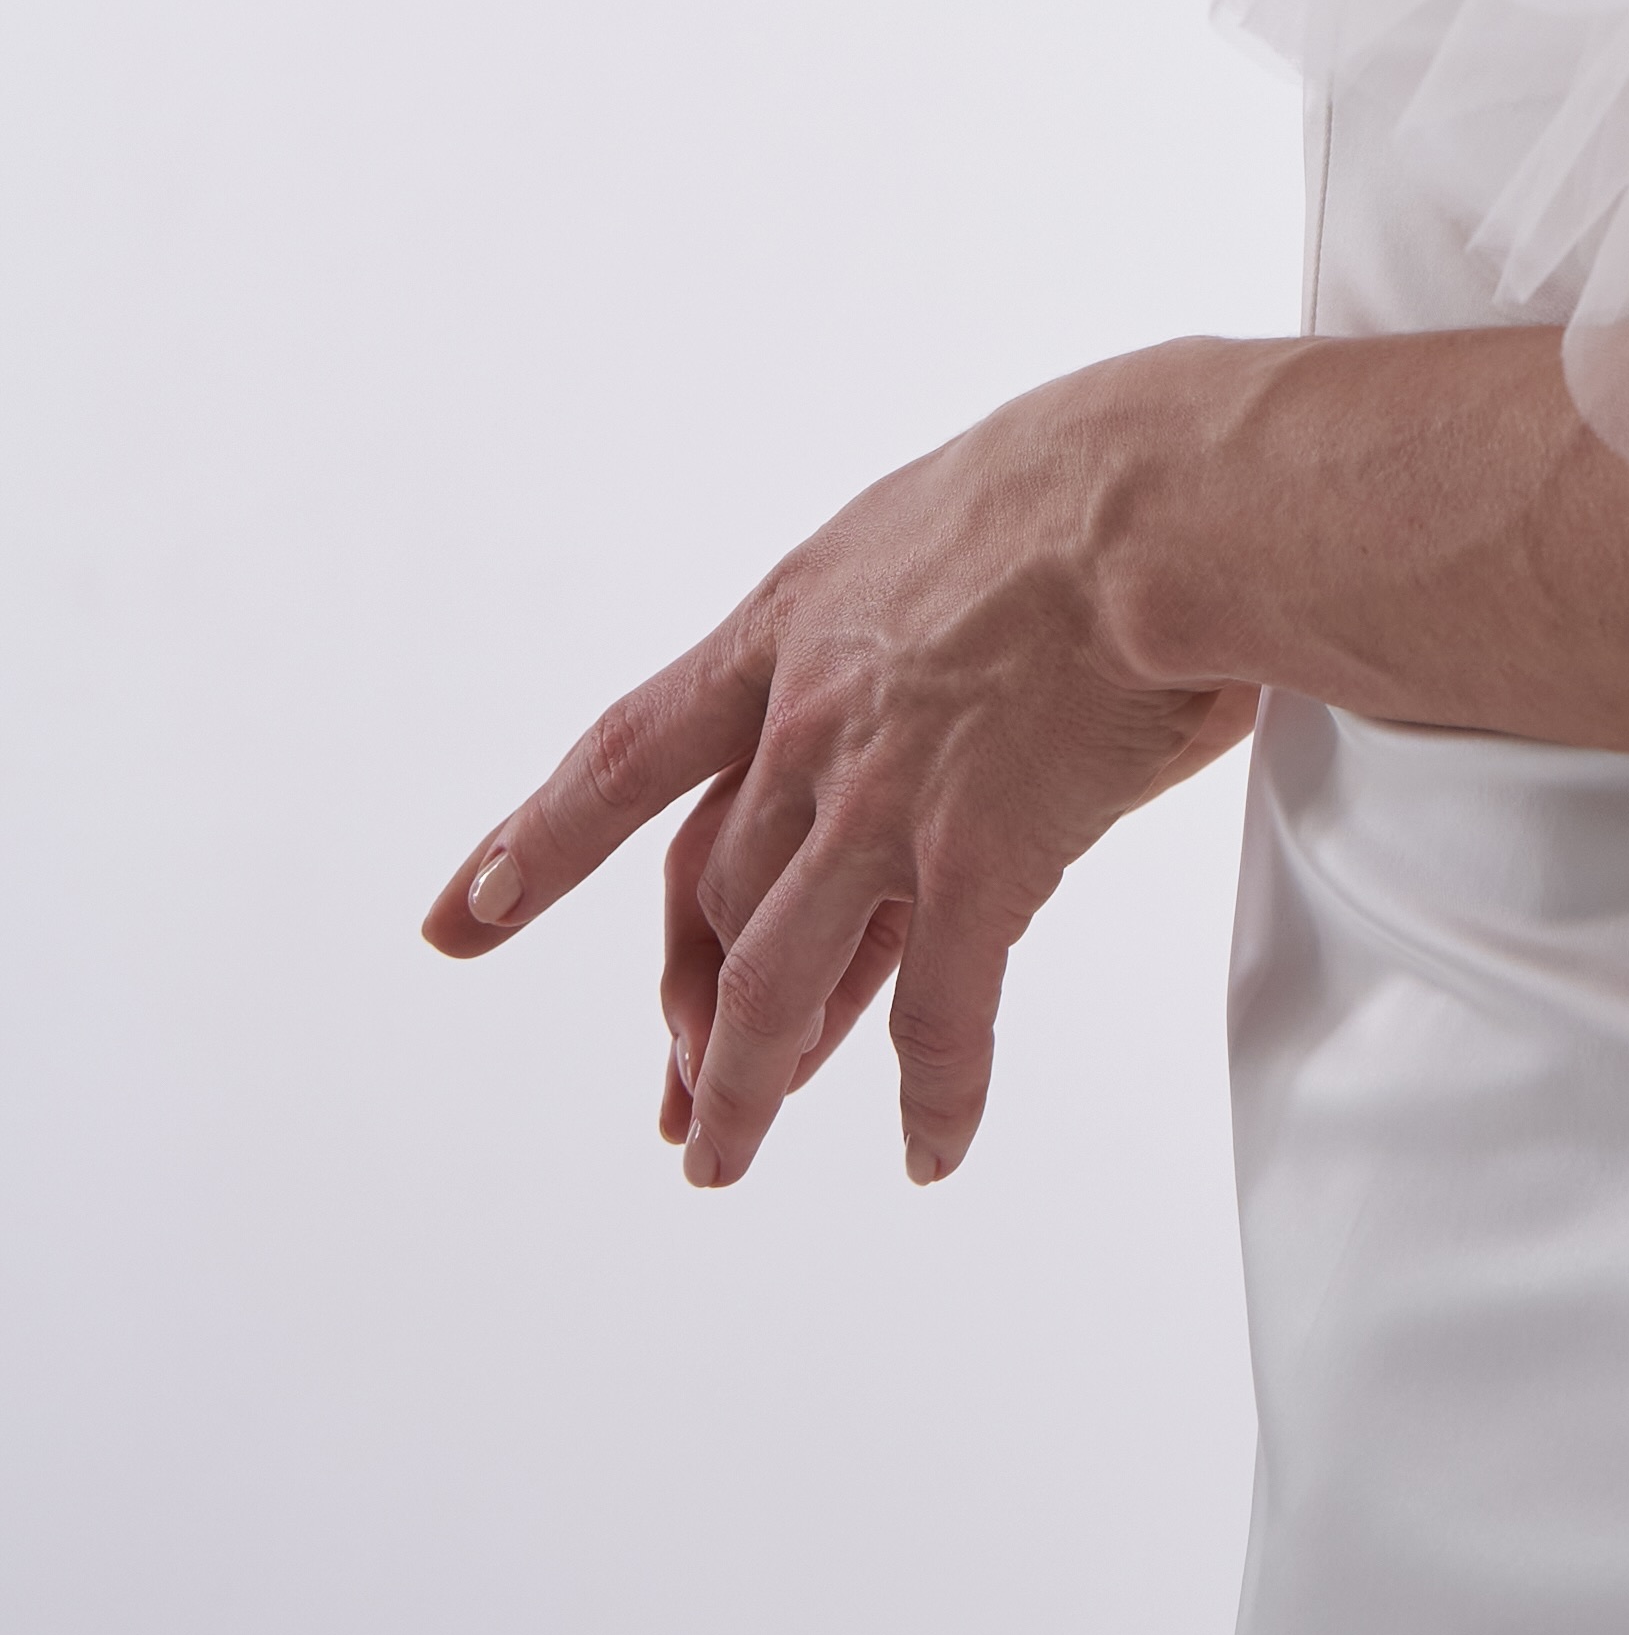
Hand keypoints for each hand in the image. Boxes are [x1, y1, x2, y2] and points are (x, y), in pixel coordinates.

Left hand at [419, 350, 1270, 1191]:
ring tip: (723, 1157)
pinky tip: (928, 1146)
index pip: (629, 755)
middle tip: (679, 1095)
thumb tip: (966, 663)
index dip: (539, 842)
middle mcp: (808, 727)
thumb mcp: (943, 525)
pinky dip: (930, 1093)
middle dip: (686, 1006)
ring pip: (777, 977)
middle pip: (710, 896)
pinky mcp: (977, 860)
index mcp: (789, 629)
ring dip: (748, 1082)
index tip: (464, 913)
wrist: (1158, 496)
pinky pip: (937, 1011)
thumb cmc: (1090, 477)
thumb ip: (916, 614)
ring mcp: (884, 801)